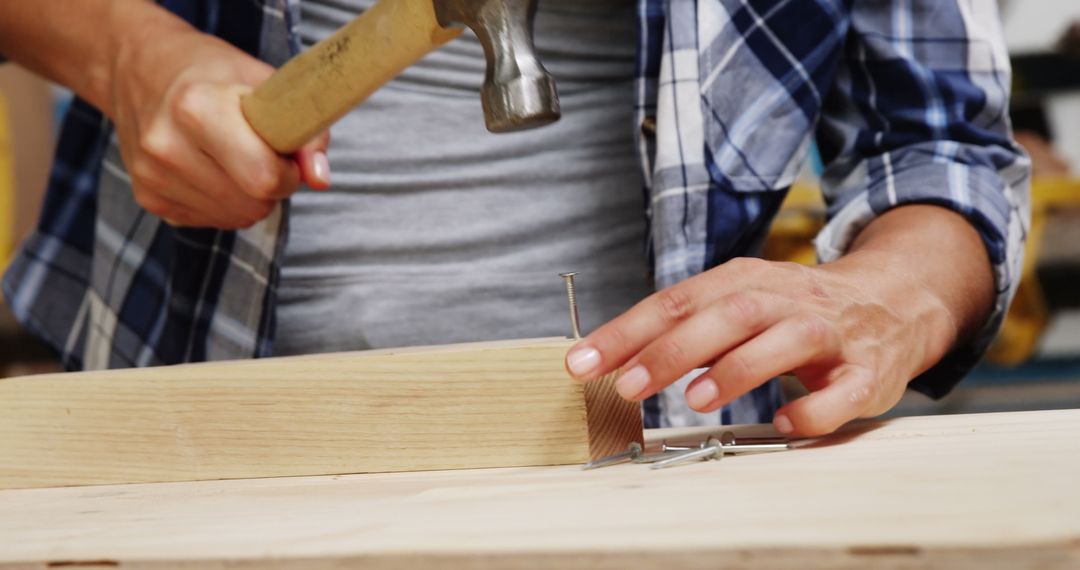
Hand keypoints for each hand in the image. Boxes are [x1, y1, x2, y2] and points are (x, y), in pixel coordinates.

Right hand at [109, 23, 329, 228]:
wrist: (140, 70)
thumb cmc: (213, 74)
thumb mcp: (266, 84)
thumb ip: (305, 132)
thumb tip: (320, 179)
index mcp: (197, 108)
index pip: (263, 177)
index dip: (288, 173)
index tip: (286, 155)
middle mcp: (166, 145)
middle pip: (252, 205)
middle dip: (271, 187)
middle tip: (262, 154)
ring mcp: (152, 175)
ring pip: (234, 219)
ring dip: (248, 198)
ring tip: (234, 157)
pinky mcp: (148, 197)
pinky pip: (211, 222)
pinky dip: (224, 203)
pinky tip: (212, 169)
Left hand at [564, 222, 978, 436]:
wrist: (893, 299)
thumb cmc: (794, 308)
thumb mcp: (737, 302)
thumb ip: (682, 327)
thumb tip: (608, 359)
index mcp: (745, 281)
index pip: (676, 301)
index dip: (627, 332)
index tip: (581, 365)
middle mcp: (785, 299)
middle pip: (726, 313)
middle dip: (672, 349)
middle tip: (627, 385)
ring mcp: (829, 333)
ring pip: (785, 340)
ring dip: (737, 368)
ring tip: (694, 400)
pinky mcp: (867, 371)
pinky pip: (844, 390)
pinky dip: (814, 409)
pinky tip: (783, 425)